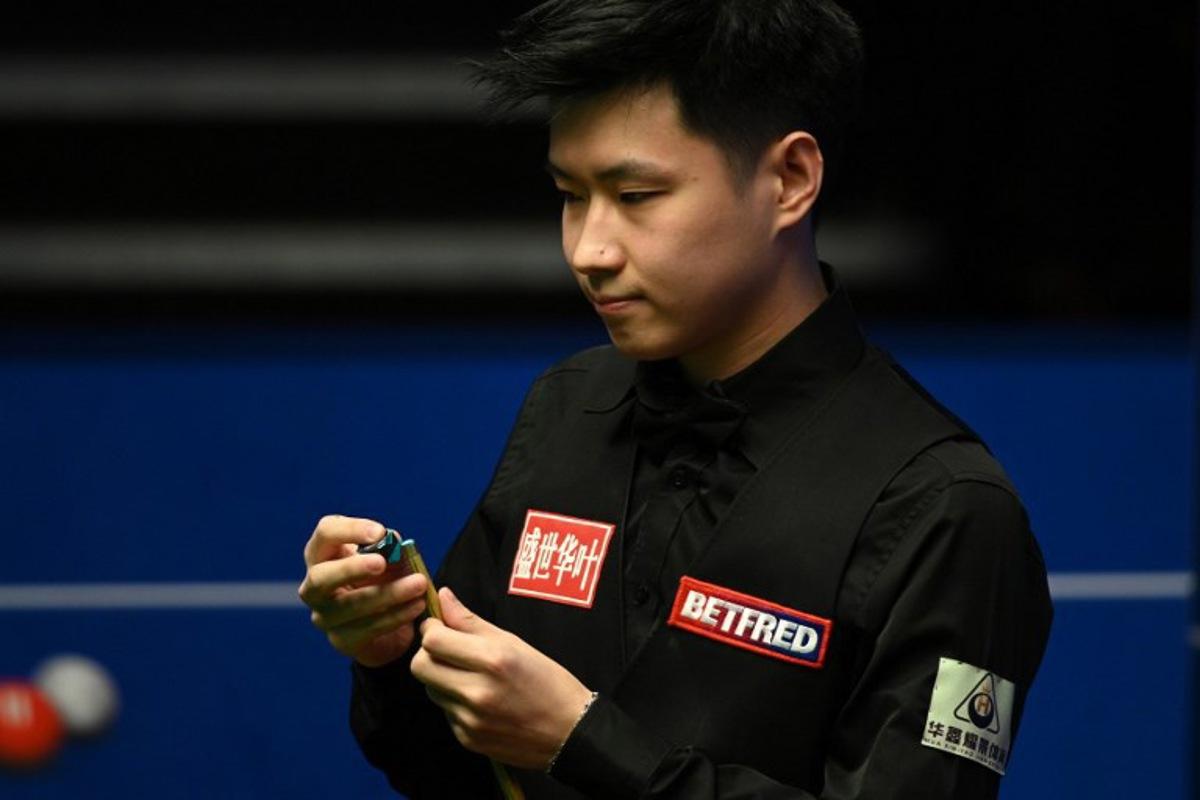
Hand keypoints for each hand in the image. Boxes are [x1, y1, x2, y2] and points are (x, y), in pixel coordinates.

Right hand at [298, 514, 427, 667]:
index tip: (380, 532)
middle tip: (381, 563)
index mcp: (322, 555)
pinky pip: (368, 628)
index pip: (325, 534)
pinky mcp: (342, 639)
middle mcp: (314, 586)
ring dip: (387, 594)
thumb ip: (388, 549)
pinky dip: (396, 615)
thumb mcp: (385, 558)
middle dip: (351, 569)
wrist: (386, 620)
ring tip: (418, 584)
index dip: (350, 531)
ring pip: (350, 606)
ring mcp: (324, 616)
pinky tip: (417, 605)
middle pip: (321, 577)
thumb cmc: (380, 577)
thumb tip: (393, 543)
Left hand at [411, 587, 593, 769]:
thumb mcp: (514, 643)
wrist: (570, 732)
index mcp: (492, 659)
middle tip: (446, 649)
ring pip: (430, 689)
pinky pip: (445, 712)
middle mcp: (477, 691)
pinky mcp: (467, 739)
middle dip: (427, 653)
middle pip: (420, 666)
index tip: (440, 626)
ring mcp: (470, 719)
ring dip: (441, 678)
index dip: (431, 629)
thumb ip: (471, 621)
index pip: (433, 640)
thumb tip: (444, 596)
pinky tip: (480, 699)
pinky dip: (455, 702)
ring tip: (468, 675)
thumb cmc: (548, 682)